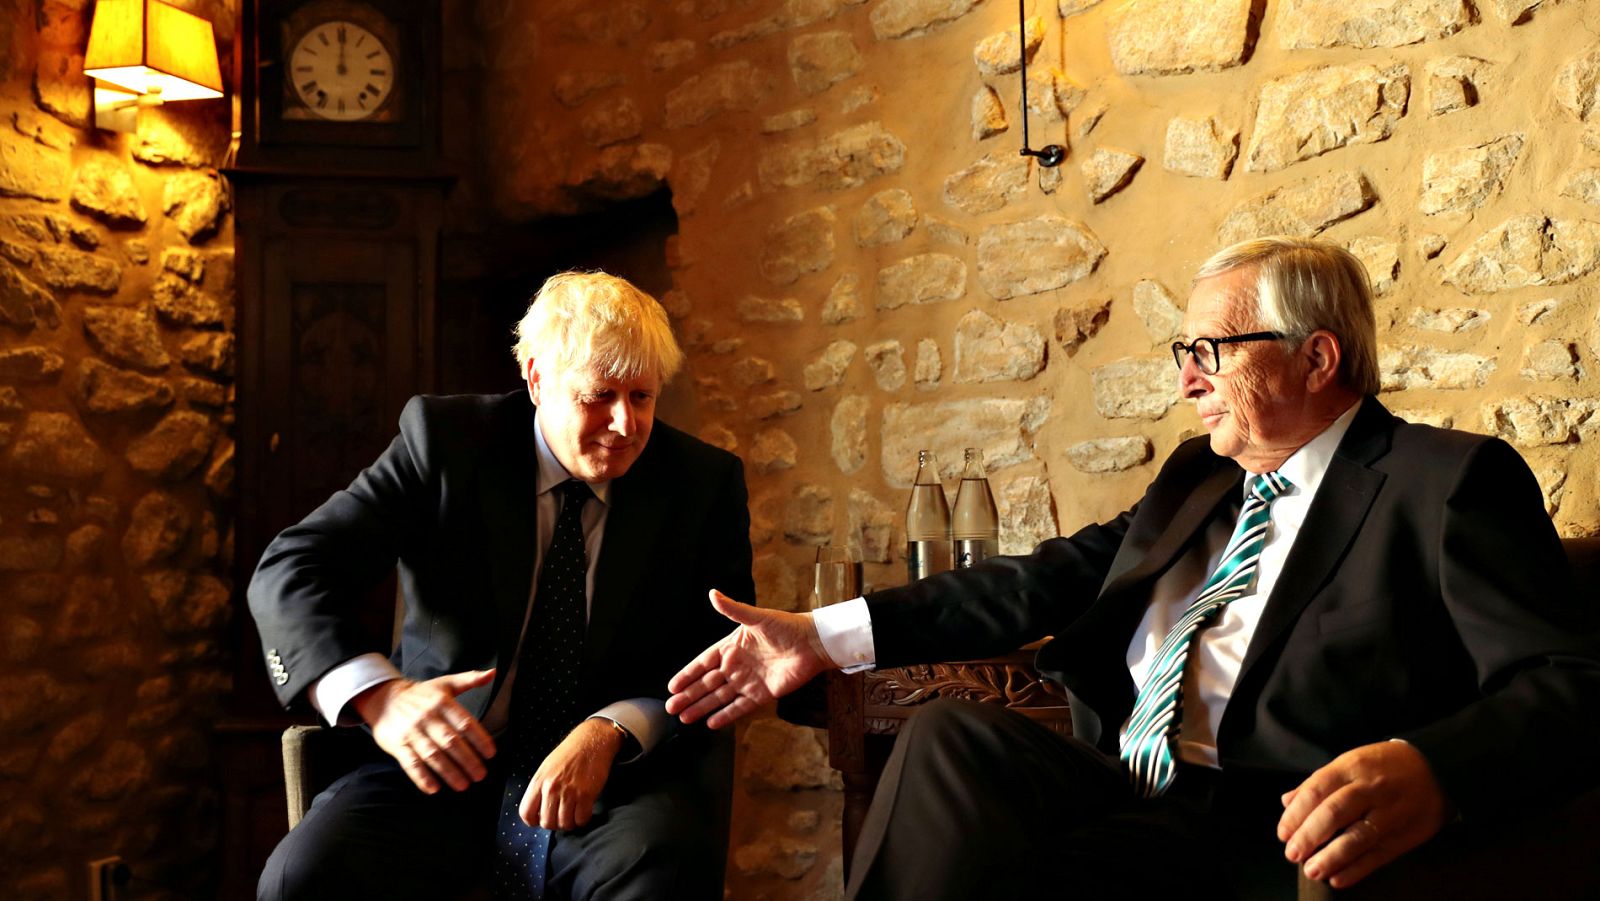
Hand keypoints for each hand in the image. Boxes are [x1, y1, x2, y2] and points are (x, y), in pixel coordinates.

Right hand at [353, 669, 497, 793]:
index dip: (479, 739)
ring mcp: (412, 732)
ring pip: (433, 755)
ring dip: (449, 772)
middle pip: (451, 742)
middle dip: (467, 760)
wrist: (384, 698)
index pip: (465, 723)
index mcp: (443, 703)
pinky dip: (421, 778)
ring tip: (463, 785)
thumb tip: (492, 673)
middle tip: (480, 775)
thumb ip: (470, 679)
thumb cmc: (421, 694)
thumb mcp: (446, 683)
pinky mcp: (398, 745)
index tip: (491, 754)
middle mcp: (428, 718)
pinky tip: (434, 788)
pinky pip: (411, 763)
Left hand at [519, 718, 624, 829]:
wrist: (591, 740)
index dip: (533, 821)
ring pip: (565, 824)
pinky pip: (581, 819)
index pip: (526, 813)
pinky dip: (583, 820)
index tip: (541, 819)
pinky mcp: (586, 795)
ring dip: (570, 823)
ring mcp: (569, 792)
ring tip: (573, 814)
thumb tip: (539, 809)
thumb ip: (541, 787)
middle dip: (554, 824)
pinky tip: (584, 811)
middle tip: (561, 816)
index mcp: (539, 781)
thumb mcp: (546, 767)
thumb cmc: (569, 753)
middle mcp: (551, 788)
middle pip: (547, 823)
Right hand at [665, 589, 835, 729]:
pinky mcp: (762, 694)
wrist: (813, 643)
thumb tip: (713, 593)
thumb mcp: (757, 617)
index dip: (687, 675)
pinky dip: (726, 715)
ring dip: (702, 707)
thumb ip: (733, 608)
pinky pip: (740, 707)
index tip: (672, 687)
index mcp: (732, 647)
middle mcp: (737, 666)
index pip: (703, 663)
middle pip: (707, 684)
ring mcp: (748, 681)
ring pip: (719, 697)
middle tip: (671, 708)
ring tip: (685, 718)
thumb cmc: (787, 626)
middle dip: (689, 696)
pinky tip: (711, 723)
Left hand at [1278, 740, 1451, 888]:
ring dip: (1331, 857)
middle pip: (1334, 813)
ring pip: (1357, 837)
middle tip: (1292, 854)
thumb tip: (1287, 802)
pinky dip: (1357, 870)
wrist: (1437, 768)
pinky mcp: (1404, 834)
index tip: (1283, 833)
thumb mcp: (1350, 763)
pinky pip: (1378, 855)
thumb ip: (1318, 783)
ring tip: (1311, 870)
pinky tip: (1337, 879)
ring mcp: (1389, 812)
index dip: (1296, 815)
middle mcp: (1370, 789)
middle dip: (1309, 836)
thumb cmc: (1383, 767)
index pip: (1316, 790)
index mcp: (1351, 767)